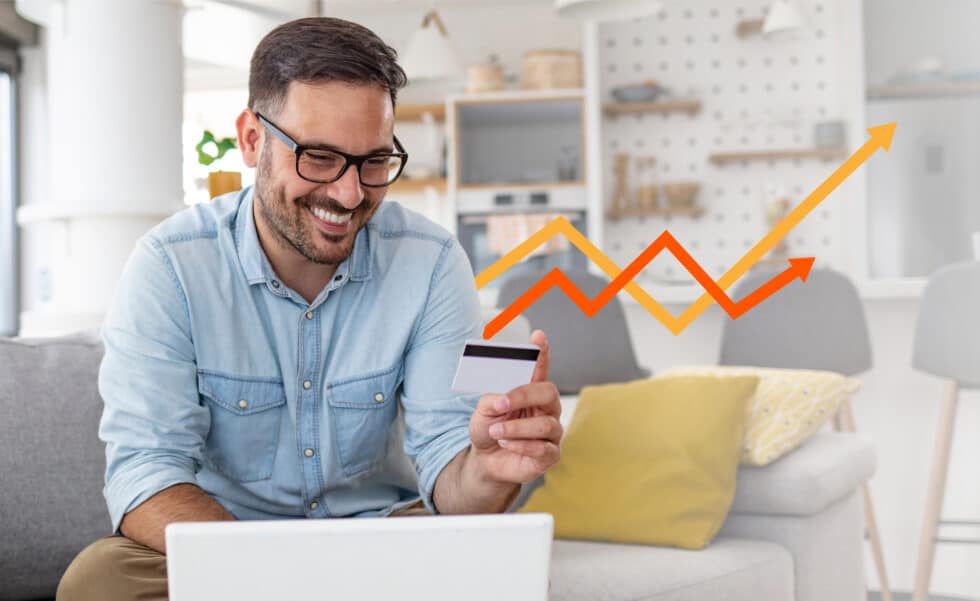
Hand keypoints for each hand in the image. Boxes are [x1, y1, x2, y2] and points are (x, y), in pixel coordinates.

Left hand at [468, 330, 562, 483]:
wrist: (485, 460)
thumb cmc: (489, 429)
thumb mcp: (484, 410)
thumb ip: (494, 399)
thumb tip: (503, 399)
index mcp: (531, 392)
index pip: (540, 368)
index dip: (541, 352)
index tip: (538, 336)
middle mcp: (546, 408)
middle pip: (548, 392)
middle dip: (524, 396)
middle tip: (501, 403)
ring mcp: (551, 431)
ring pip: (544, 424)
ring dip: (515, 428)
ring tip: (496, 432)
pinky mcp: (550, 454)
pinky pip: (542, 448)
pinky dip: (520, 446)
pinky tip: (506, 445)